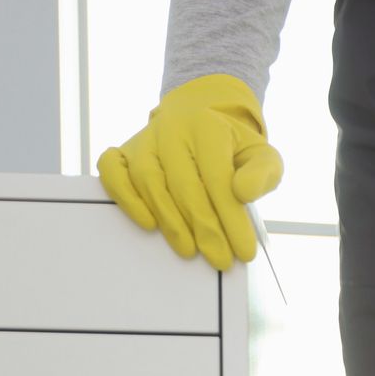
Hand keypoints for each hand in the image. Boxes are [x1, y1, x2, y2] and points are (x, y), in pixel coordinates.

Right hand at [97, 73, 284, 270]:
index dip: (230, 218)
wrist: (201, 116)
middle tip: (219, 259)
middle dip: (204, 227)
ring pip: (149, 181)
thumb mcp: (261, 154)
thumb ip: (262, 173)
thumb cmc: (232, 145)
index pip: (217, 177)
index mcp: (208, 128)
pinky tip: (148, 224)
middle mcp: (171, 130)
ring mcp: (143, 140)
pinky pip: (112, 172)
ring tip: (189, 251)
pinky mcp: (123, 151)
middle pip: (183, 184)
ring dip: (170, 221)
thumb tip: (244, 193)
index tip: (244, 252)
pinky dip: (125, 198)